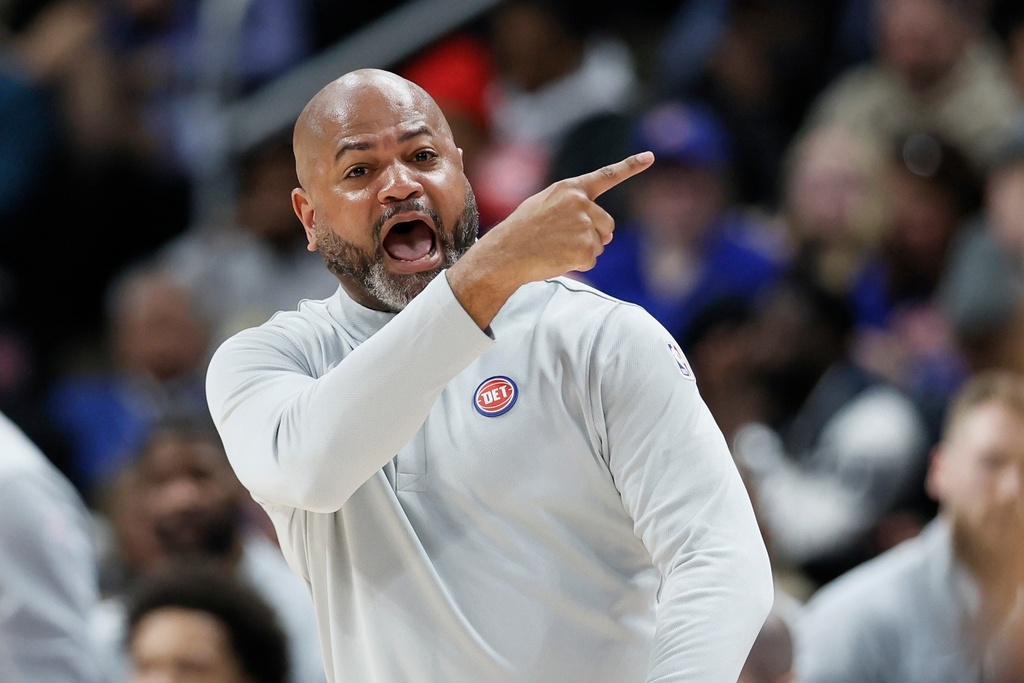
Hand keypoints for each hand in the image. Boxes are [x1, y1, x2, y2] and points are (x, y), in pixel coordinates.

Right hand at [449, 152, 653, 326]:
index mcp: (569, 189)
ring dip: (582, 251)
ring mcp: (584, 225)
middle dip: (595, 235)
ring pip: (599, 244)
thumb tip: (605, 232)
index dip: (630, 166)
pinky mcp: (585, 247)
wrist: (505, 254)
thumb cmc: (520, 232)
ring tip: (555, 248)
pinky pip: (591, 260)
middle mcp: (580, 203)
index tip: (650, 156)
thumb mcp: (542, 206)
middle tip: (565, 241)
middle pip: (607, 224)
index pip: (606, 176)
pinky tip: (557, 258)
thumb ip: (571, 208)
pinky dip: (577, 264)